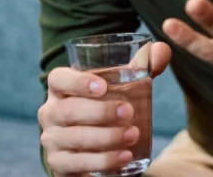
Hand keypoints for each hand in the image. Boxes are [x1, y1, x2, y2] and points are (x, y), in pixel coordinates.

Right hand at [38, 42, 171, 176]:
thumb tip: (162, 50)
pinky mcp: (59, 163)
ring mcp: (52, 139)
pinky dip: (103, 161)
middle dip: (100, 112)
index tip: (104, 86)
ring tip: (133, 134)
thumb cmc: (107, 104)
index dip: (77, 81)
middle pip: (68, 110)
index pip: (59, 79)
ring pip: (75, 138)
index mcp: (61, 88)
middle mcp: (50, 112)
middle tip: (129, 113)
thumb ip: (142, 65)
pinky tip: (124, 157)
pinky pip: (77, 163)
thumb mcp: (122, 84)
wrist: (95, 145)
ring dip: (106, 137)